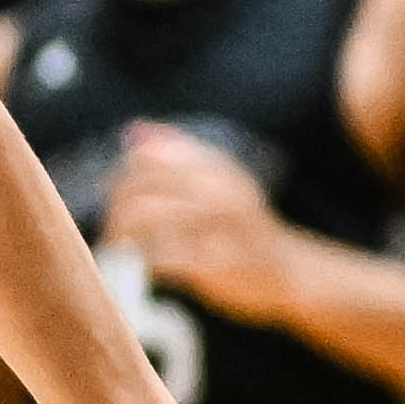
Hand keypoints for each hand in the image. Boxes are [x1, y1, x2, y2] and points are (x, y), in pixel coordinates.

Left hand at [102, 125, 304, 328]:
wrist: (292, 272)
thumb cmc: (246, 229)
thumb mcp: (222, 183)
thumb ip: (180, 154)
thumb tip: (135, 130)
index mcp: (218, 168)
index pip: (149, 159)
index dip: (123, 180)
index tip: (115, 202)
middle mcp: (220, 190)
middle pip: (142, 186)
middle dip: (116, 209)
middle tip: (112, 232)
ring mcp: (220, 228)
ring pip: (147, 217)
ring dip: (122, 235)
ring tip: (117, 250)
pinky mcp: (216, 265)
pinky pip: (161, 258)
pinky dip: (141, 264)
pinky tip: (140, 269)